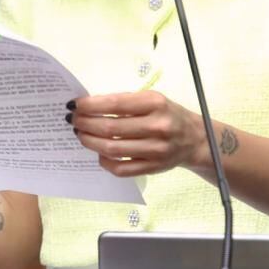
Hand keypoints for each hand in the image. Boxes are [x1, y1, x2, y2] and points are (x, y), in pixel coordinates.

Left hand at [68, 91, 207, 176]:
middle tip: (73, 121)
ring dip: (90, 142)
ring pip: (112, 149)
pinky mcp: (153, 168)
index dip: (90, 105)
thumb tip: (89, 107)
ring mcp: (156, 150)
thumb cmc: (167, 114)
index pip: (114, 104)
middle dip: (85, 124)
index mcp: (155, 104)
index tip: (74, 105)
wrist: (195, 139)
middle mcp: (157, 126)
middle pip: (110, 128)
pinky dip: (104, 161)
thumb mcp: (151, 99)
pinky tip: (98, 153)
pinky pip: (121, 169)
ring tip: (80, 135)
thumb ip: (124, 102)